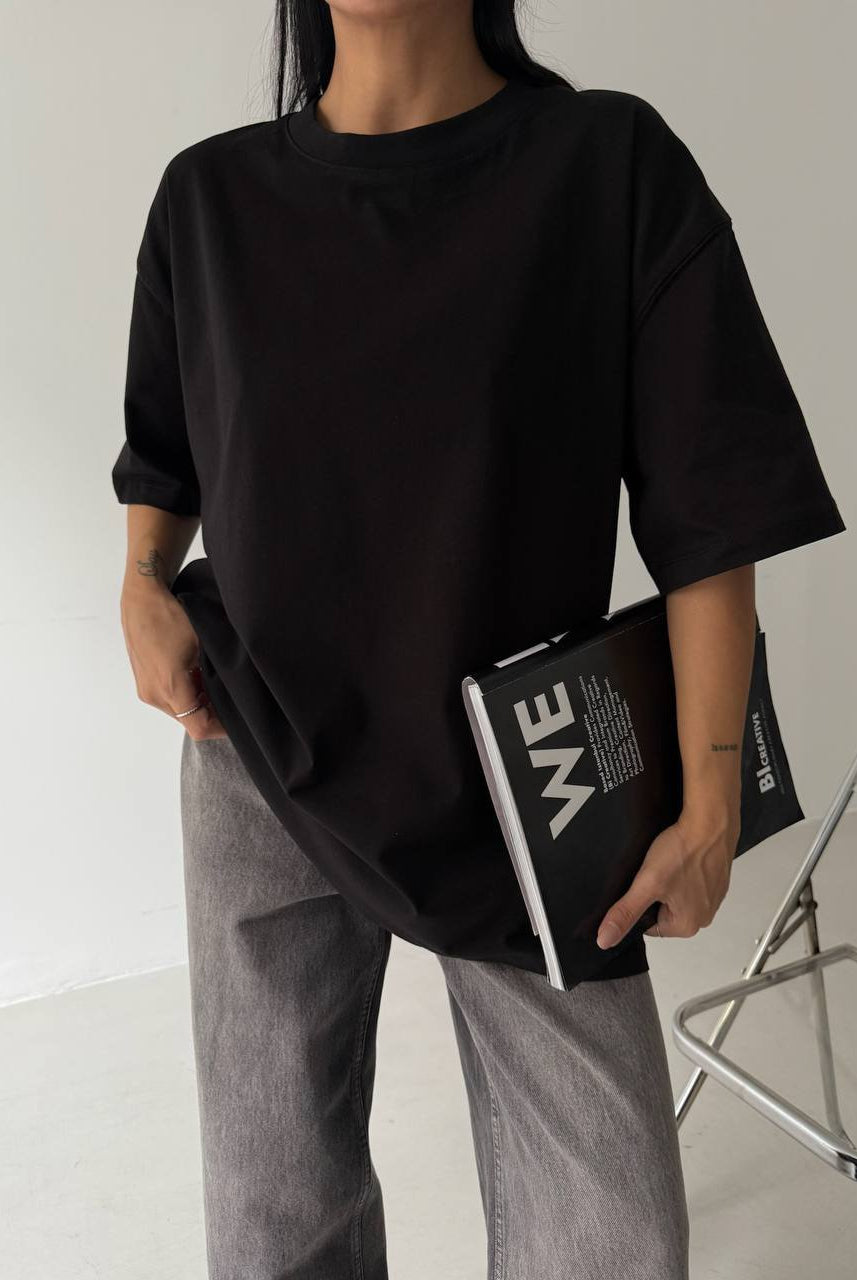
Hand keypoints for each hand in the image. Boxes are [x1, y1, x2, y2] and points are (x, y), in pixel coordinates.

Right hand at [119, 579, 228, 739]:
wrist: (141, 598)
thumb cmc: (171, 616)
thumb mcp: (203, 645)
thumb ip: (216, 675)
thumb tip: (234, 692)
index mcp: (169, 688)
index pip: (199, 727)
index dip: (221, 728)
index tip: (238, 719)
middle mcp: (153, 695)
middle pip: (189, 721)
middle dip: (211, 713)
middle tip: (230, 697)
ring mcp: (146, 689)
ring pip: (180, 711)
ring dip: (199, 703)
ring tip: (214, 682)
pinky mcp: (143, 681)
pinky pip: (169, 699)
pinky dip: (186, 694)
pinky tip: (197, 675)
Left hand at [595, 807, 740, 948]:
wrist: (711, 821)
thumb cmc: (684, 851)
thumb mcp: (646, 884)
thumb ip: (625, 913)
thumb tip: (606, 940)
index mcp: (687, 926)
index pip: (648, 925)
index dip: (639, 903)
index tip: (642, 885)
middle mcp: (704, 916)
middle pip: (662, 911)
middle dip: (655, 892)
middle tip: (655, 872)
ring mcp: (713, 897)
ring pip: (676, 894)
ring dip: (668, 880)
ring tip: (669, 862)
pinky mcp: (717, 880)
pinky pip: (690, 881)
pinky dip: (683, 870)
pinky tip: (680, 857)